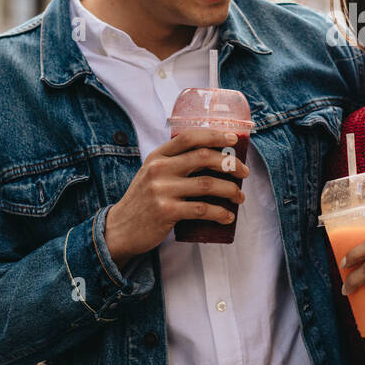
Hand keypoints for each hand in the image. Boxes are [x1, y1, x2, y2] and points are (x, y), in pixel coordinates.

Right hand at [104, 129, 249, 269]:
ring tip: (240, 196)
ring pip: (207, 184)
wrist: (120, 229)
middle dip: (230, 163)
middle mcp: (159, 169)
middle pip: (203, 157)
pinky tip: (228, 216)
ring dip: (230, 190)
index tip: (234, 140)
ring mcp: (162, 190)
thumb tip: (215, 156)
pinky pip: (202, 210)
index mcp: (157, 156)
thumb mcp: (152, 173)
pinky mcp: (166, 212)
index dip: (215, 135)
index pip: (189, 137)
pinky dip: (220, 213)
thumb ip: (175, 162)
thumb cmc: (144, 200)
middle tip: (244, 172)